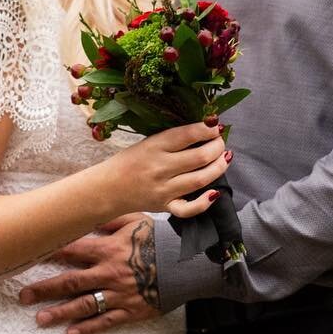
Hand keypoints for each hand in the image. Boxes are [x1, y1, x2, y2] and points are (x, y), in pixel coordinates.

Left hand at [18, 214, 161, 333]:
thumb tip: (88, 212)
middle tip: (22, 296)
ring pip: (84, 304)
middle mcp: (108, 273)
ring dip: (60, 312)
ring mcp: (118, 294)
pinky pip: (106, 321)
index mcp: (107, 249)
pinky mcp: (131, 310)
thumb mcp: (135, 220)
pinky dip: (88, 328)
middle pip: (70, 282)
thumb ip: (109, 219)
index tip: (27, 257)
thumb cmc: (161, 238)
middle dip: (44, 289)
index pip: (70, 251)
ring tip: (40, 319)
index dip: (48, 253)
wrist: (188, 262)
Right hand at [104, 118, 230, 219]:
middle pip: (199, 157)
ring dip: (219, 168)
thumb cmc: (129, 162)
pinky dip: (205, 202)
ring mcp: (163, 189)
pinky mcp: (164, 206)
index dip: (207, 128)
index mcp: (154, 147)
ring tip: (224, 158)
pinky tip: (215, 192)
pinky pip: (188, 209)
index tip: (216, 124)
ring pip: (200, 180)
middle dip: (217, 147)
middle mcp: (160, 168)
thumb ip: (172, 139)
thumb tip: (204, 129)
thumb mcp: (146, 142)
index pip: (187, 135)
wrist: (107, 189)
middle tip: (221, 142)